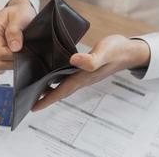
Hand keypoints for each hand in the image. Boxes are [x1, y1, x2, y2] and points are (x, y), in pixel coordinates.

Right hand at [0, 0, 35, 69]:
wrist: (19, 11)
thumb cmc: (19, 12)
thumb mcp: (19, 17)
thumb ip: (15, 31)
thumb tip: (14, 47)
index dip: (13, 55)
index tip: (23, 49)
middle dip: (12, 59)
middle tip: (24, 51)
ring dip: (11, 61)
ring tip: (21, 51)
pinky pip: (1, 63)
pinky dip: (10, 61)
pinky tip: (17, 53)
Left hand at [32, 35, 149, 110]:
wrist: (128, 51)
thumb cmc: (117, 50)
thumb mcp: (105, 52)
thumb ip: (91, 59)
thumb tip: (72, 60)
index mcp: (83, 77)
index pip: (61, 91)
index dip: (47, 100)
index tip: (33, 107)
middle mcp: (82, 79)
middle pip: (60, 92)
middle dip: (46, 98)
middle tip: (30, 101)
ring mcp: (84, 76)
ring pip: (64, 86)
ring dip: (51, 90)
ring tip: (37, 90)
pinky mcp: (85, 70)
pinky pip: (68, 78)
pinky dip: (58, 79)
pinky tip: (53, 74)